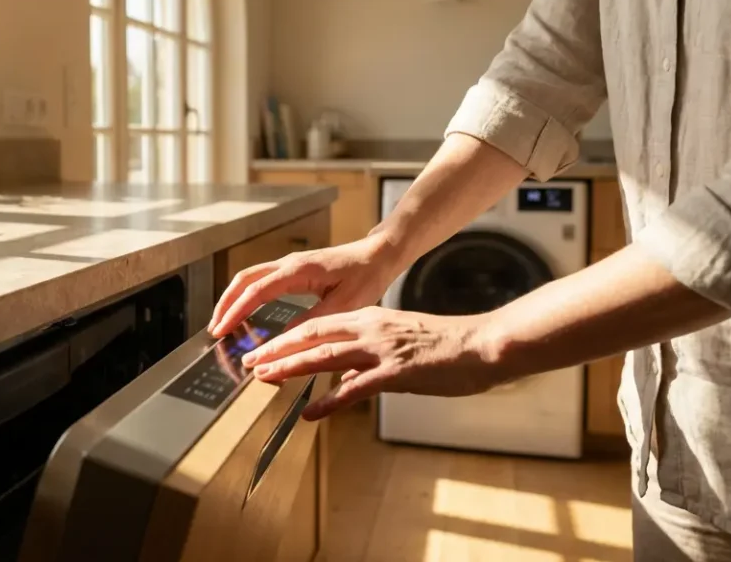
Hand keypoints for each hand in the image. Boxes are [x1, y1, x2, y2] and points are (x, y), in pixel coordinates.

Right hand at [208, 235, 403, 337]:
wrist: (377, 255)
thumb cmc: (365, 277)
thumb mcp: (343, 305)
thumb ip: (313, 321)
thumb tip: (284, 339)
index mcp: (298, 271)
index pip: (256, 291)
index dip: (236, 311)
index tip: (222, 329)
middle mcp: (288, 264)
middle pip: (244, 280)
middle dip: (225, 304)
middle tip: (215, 329)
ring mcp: (289, 265)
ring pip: (249, 278)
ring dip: (233, 298)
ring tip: (223, 322)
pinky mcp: (293, 270)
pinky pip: (260, 279)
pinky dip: (245, 295)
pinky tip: (244, 311)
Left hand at [240, 306, 509, 419]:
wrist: (481, 345)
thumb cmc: (445, 347)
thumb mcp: (399, 345)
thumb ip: (368, 360)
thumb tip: (345, 379)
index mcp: (370, 319)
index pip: (318, 325)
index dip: (286, 338)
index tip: (262, 350)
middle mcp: (370, 328)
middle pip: (312, 336)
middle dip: (276, 349)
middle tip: (249, 362)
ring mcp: (382, 350)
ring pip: (325, 356)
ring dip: (291, 368)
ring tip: (265, 378)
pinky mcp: (397, 373)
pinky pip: (355, 388)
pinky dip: (329, 401)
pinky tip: (310, 412)